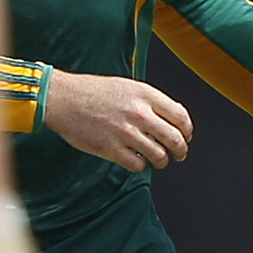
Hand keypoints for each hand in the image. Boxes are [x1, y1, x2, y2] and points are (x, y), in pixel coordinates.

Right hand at [43, 69, 192, 171]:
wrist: (64, 98)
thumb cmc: (95, 91)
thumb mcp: (130, 86)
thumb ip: (152, 100)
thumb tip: (173, 117)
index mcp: (147, 95)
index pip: (181, 116)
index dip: (187, 130)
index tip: (187, 136)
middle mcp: (139, 113)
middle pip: (174, 138)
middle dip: (181, 150)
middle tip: (180, 154)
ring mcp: (125, 132)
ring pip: (158, 154)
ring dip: (163, 161)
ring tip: (160, 161)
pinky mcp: (110, 149)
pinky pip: (137, 165)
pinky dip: (141, 166)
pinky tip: (138, 161)